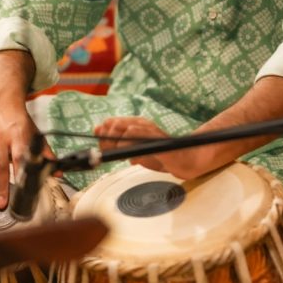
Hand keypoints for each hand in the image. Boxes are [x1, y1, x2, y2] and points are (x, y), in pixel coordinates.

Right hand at [0, 95, 55, 209]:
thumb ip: (45, 153)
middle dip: (0, 186)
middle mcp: (1, 138)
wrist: (1, 101)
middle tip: (1, 204)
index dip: (19, 174)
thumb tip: (57, 172)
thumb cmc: (19, 120)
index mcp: (18, 136)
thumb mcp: (35, 133)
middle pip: (0, 165)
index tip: (21, 190)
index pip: (19, 157)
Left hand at [94, 116, 225, 180]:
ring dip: (116, 143)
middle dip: (106, 139)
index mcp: (136, 124)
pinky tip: (130, 154)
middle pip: (114, 124)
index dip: (102, 133)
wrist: (185, 160)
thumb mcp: (134, 151)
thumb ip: (117, 142)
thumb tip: (97, 130)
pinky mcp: (156, 141)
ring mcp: (150, 131)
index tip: (101, 144)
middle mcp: (142, 124)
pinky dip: (129, 145)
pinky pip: (138, 138)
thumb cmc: (160, 156)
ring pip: (124, 129)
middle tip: (108, 152)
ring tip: (119, 153)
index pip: (111, 122)